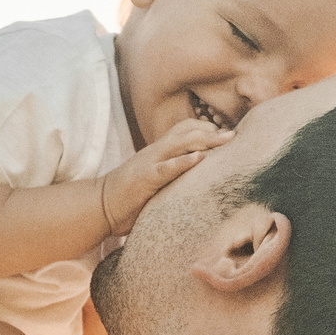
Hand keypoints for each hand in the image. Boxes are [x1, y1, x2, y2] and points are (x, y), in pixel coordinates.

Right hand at [98, 118, 232, 235]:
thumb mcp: (154, 180)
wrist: (100, 206)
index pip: (185, 129)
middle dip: (212, 131)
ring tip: (225, 141)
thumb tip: (197, 180)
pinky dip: (183, 162)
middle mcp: (156, 152)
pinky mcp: (145, 179)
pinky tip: (199, 159)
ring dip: (204, 140)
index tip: (228, 136)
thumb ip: (173, 175)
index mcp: (159, 151)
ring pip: (179, 142)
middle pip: (186, 131)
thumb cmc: (129, 197)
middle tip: (235, 135)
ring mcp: (150, 163)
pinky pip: (166, 167)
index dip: (207, 129)